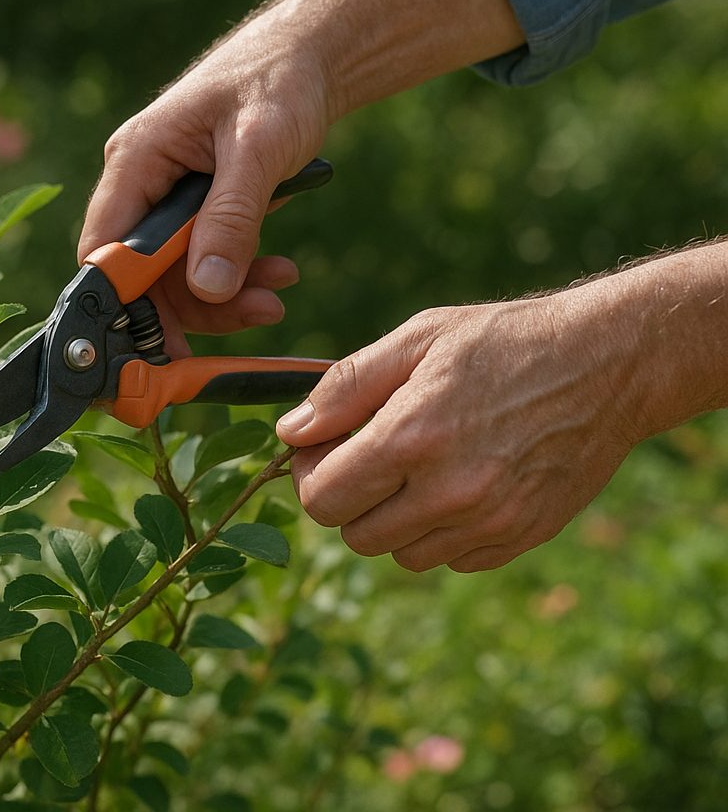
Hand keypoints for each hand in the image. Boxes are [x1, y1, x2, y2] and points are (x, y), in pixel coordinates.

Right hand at [78, 11, 330, 344]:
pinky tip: (279, 273)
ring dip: (226, 294)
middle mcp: (140, 183)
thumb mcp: (259, 150)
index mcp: (135, 160)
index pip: (104, 251)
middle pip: (142, 274)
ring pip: (177, 274)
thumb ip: (231, 219)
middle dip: (196, 304)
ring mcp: (167, 197)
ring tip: (279, 292)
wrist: (309, 57)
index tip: (164, 346)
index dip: (126, 303)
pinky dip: (239, 274)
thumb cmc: (278, 83)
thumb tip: (206, 288)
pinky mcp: (197, 208)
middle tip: (259, 313)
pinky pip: (204, 259)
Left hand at [277, 289, 646, 571]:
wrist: (606, 362)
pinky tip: (456, 482)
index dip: (309, 474)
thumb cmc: (502, 341)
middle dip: (347, 497)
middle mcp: (450, 492)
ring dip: (391, 518)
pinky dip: (439, 531)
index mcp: (413, 437)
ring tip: (414, 466)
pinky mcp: (521, 537)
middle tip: (366, 454)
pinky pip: (451, 558)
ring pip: (400, 554)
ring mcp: (490, 522)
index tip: (322, 447)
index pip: (323, 499)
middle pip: (355, 535)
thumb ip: (344, 387)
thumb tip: (290, 432)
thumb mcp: (416, 339)